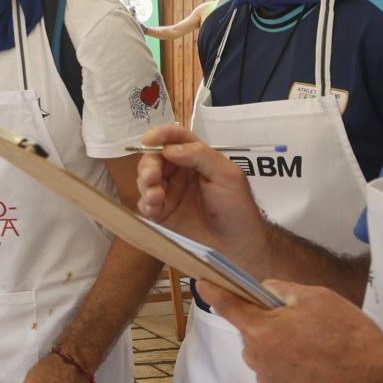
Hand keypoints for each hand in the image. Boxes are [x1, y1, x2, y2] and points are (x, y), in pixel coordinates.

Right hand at [133, 125, 269, 264]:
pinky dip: (145, 202)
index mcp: (197, 159)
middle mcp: (181, 173)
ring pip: (146, 179)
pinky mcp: (162, 213)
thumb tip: (170, 149)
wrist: (237, 246)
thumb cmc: (238, 209)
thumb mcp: (228, 175)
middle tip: (151, 176)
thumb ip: (201, 156)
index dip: (161, 135)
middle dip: (149, 164)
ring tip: (156, 196)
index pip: (176, 139)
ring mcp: (170, 193)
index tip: (150, 139)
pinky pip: (145, 203)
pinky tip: (154, 207)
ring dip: (145, 184)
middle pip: (155, 158)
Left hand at [208, 279, 382, 382]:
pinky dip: (296, 363)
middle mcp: (257, 359)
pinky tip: (323, 360)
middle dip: (270, 321)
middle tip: (304, 317)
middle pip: (253, 330)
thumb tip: (266, 291)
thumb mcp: (318, 298)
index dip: (214, 291)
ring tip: (321, 342)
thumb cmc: (348, 339)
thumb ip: (283, 290)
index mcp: (259, 331)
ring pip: (269, 351)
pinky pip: (283, 370)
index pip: (227, 306)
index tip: (201, 282)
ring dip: (285, 343)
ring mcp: (272, 381)